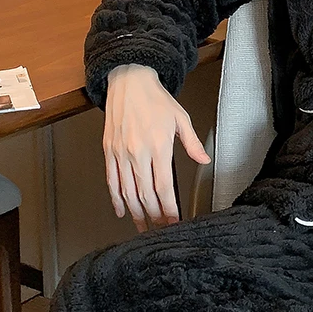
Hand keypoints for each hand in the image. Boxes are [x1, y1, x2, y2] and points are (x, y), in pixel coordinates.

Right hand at [103, 64, 210, 231]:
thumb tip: (204, 161)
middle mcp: (137, 153)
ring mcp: (121, 153)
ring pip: (127, 192)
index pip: (164, 187)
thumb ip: (192, 143)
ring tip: (143, 227)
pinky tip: (122, 211)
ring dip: (136, 213)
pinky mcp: (109, 151)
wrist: (128, 82)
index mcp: (158, 146)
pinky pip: (112, 181)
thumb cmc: (156, 99)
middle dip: (154, 216)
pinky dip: (116, 199)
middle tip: (161, 229)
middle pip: (145, 194)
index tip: (174, 221)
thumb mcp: (181, 118)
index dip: (168, 208)